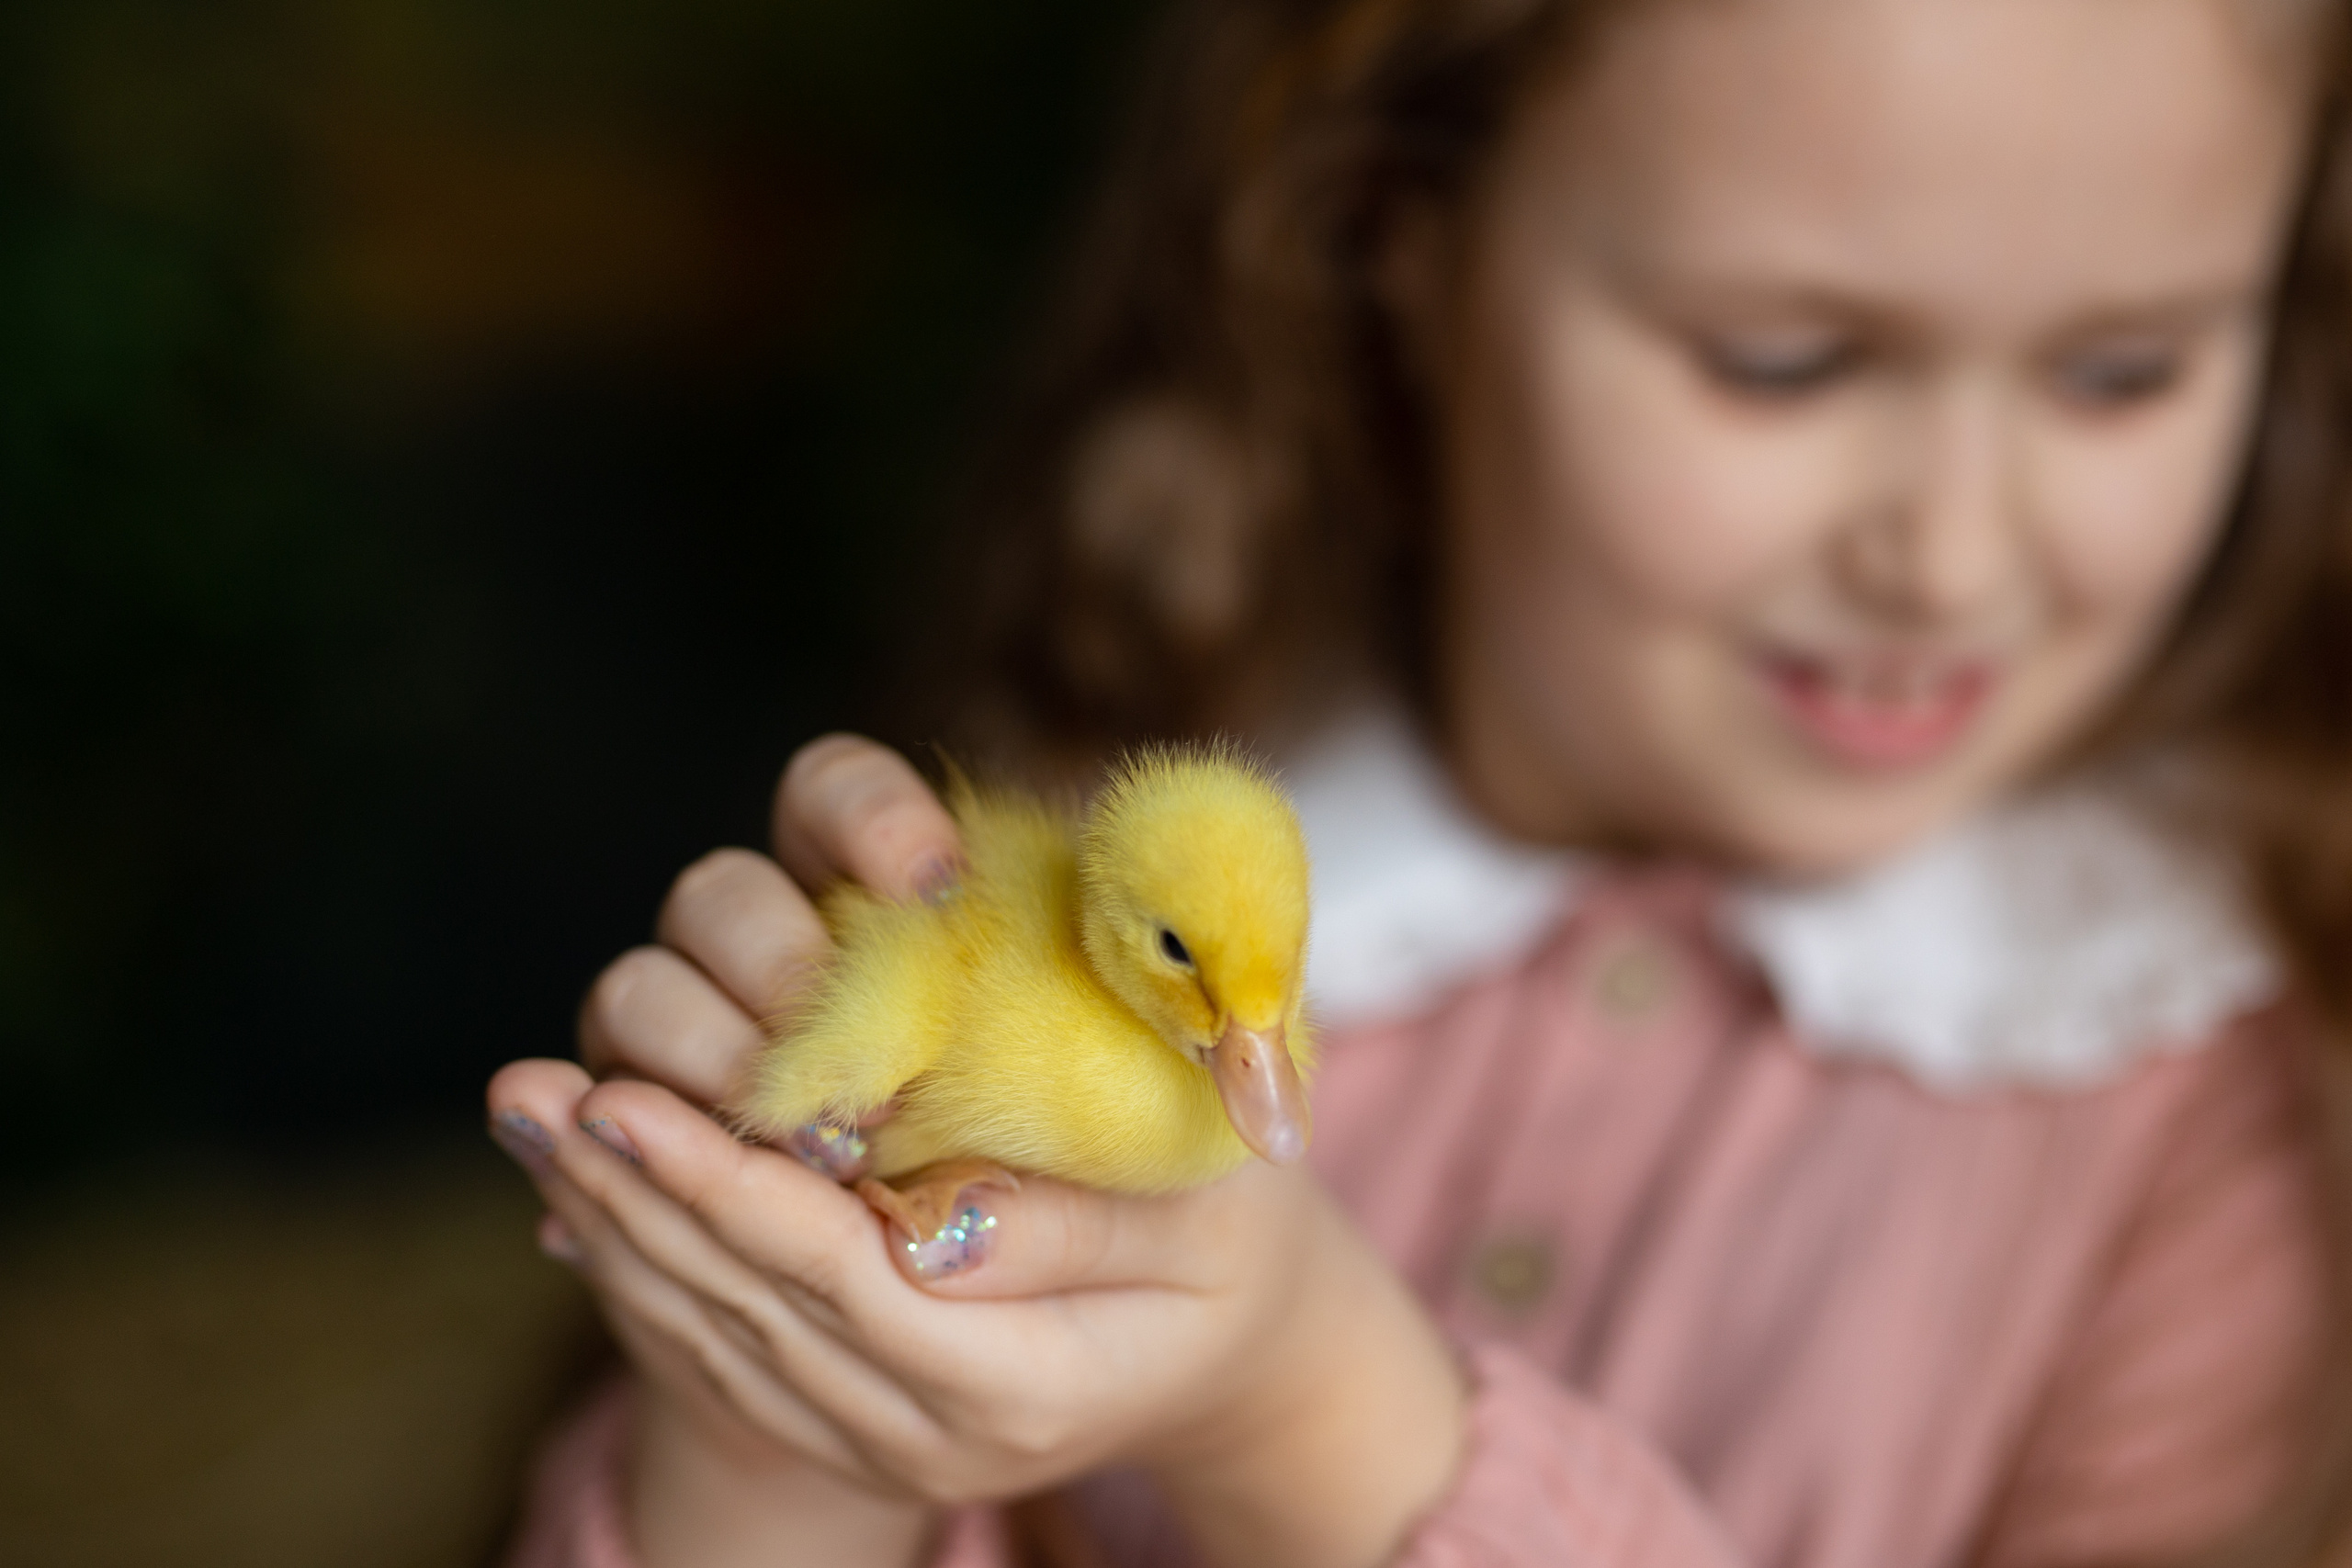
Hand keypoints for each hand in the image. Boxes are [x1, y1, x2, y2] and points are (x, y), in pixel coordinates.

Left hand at [489, 737, 1465, 1567]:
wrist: (1239, 1348)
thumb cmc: (1235, 1238)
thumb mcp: (1208, 1212)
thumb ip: (1077, 1221)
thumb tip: (932, 1220)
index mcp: (1020, 1385)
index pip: (841, 1281)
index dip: (731, 1189)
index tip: (634, 1097)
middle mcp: (931, 1435)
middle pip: (750, 1308)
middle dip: (635, 1194)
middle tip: (538, 1096)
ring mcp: (884, 1440)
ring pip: (714, 1332)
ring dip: (613, 1223)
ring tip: (533, 1121)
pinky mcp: (852, 1414)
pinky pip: (719, 1347)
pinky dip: (639, 1267)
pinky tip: (576, 1196)